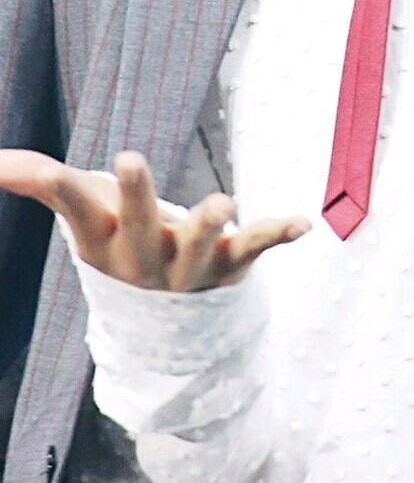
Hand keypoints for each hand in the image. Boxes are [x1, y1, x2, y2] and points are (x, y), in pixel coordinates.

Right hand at [0, 148, 308, 290]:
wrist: (165, 323)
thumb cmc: (121, 245)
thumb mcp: (84, 214)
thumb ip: (41, 181)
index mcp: (102, 241)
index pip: (75, 208)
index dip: (60, 186)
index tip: (48, 168)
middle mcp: (142, 259)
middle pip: (137, 226)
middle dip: (134, 195)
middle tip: (129, 159)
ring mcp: (187, 268)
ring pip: (197, 247)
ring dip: (206, 224)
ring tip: (221, 201)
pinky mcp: (229, 266)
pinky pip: (254, 249)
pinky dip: (277, 234)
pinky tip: (303, 223)